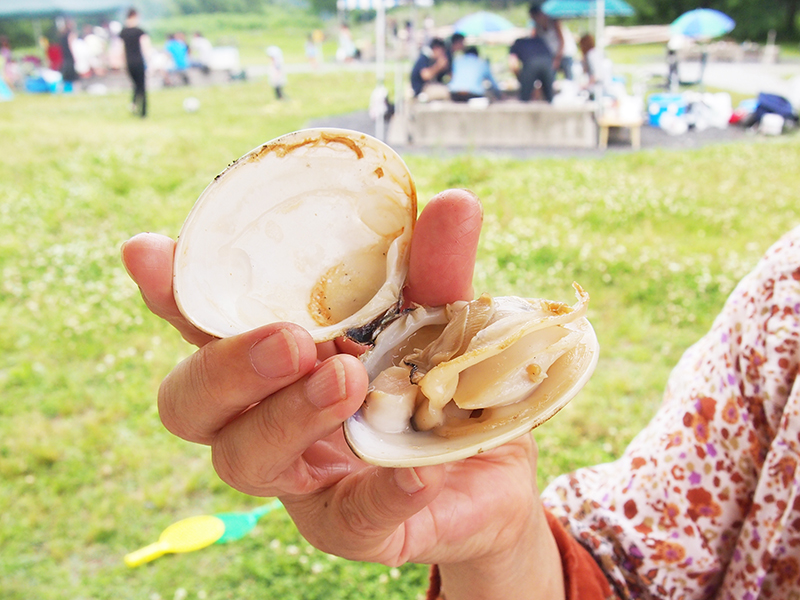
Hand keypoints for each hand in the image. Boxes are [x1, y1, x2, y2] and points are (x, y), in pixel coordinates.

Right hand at [122, 189, 563, 599]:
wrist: (491, 468)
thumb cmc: (436, 379)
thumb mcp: (438, 316)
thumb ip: (434, 270)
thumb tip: (453, 202)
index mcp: (274, 354)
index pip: (204, 324)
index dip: (170, 292)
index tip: (148, 251)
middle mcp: (266, 414)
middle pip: (192, 401)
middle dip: (227, 366)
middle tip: (291, 339)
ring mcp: (302, 476)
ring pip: (245, 458)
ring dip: (288, 415)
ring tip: (346, 380)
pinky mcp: (352, 525)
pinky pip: (350, 517)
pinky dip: (382, 489)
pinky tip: (417, 472)